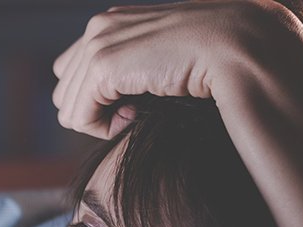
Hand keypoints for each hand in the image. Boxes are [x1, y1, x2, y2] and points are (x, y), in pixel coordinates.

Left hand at [52, 0, 302, 138]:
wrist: (237, 48)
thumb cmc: (210, 64)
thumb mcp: (165, 64)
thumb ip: (136, 74)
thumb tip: (115, 110)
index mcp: (112, 22)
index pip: (72, 73)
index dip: (98, 99)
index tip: (135, 103)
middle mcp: (100, 26)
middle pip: (65, 93)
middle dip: (96, 112)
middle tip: (137, 111)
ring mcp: (99, 43)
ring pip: (68, 108)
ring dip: (102, 121)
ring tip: (140, 111)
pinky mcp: (103, 65)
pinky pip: (78, 117)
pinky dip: (103, 128)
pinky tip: (136, 116)